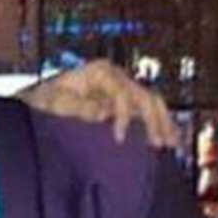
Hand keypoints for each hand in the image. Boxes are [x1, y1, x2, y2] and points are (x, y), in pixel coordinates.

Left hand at [18, 59, 177, 147]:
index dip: (123, 116)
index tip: (118, 139)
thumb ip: (78, 106)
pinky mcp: (125, 100)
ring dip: (163, 123)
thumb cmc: (47, 100)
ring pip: (152, 102)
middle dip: (153, 120)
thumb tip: (103, 113)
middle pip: (144, 96)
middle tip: (158, 145)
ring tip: (174, 144)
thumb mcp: (55, 102)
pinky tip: (172, 139)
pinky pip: (148, 111)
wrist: (43, 99)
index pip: (122, 93)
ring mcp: (123, 87)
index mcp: (101, 72)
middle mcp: (117, 76)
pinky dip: (160, 124)